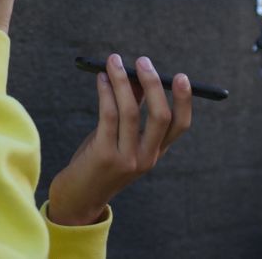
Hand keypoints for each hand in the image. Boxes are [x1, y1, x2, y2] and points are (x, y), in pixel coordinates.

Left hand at [47, 54, 193, 225]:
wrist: (78, 200)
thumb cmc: (99, 164)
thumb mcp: (121, 139)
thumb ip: (132, 111)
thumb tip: (137, 76)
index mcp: (155, 153)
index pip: (180, 125)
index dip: (184, 100)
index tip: (181, 77)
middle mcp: (146, 158)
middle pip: (160, 117)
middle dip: (153, 85)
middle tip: (143, 61)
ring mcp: (126, 159)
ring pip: (130, 112)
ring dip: (122, 81)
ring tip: (114, 61)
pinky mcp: (103, 156)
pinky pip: (108, 116)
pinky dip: (105, 92)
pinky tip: (101, 79)